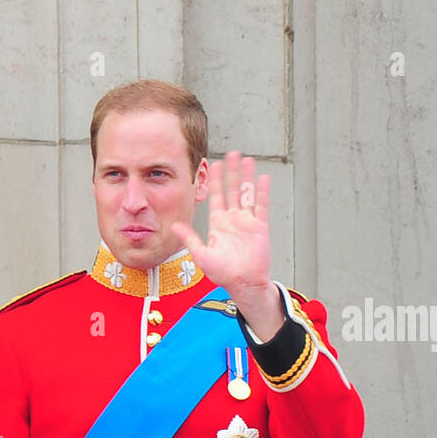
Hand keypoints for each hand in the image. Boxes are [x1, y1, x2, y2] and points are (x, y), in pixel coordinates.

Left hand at [171, 152, 272, 300]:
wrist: (243, 283)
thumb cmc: (223, 273)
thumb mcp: (201, 254)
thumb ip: (189, 238)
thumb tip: (174, 225)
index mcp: (218, 224)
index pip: (216, 196)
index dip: (214, 181)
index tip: (213, 165)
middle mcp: (233, 220)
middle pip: (232, 189)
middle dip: (231, 172)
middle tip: (232, 154)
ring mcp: (247, 221)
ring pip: (248, 193)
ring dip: (247, 177)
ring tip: (247, 160)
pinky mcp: (260, 226)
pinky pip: (261, 205)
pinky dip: (262, 192)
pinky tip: (263, 178)